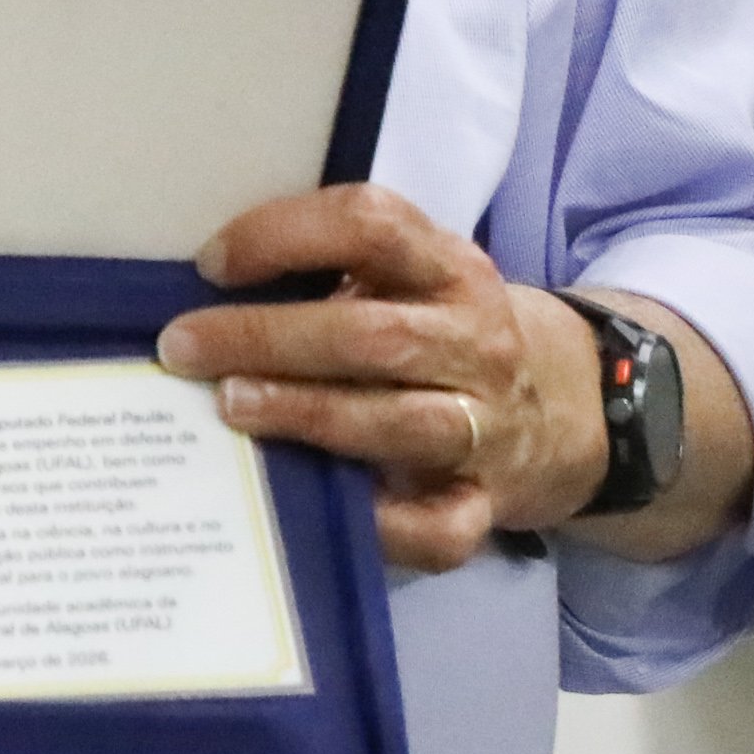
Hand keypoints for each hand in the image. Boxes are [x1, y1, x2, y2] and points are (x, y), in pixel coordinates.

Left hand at [157, 185, 605, 571]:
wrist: (571, 406)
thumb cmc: (443, 332)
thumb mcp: (413, 279)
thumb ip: (334, 275)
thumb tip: (200, 294)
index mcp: (450, 269)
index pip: (373, 226)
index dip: (285, 235)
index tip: (210, 263)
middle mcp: (475, 342)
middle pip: (373, 335)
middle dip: (267, 338)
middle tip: (182, 347)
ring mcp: (487, 427)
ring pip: (399, 422)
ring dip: (307, 414)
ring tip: (230, 408)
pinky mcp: (487, 503)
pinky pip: (440, 527)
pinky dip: (381, 526)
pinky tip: (320, 510)